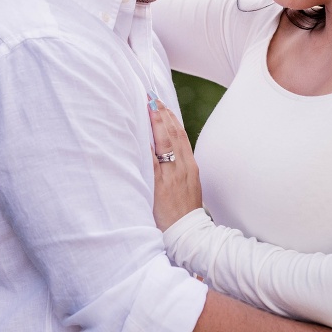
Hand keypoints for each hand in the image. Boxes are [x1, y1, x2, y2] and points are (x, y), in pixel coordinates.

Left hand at [148, 97, 202, 230]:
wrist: (188, 233)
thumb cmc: (185, 212)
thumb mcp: (189, 187)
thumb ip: (180, 170)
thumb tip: (169, 155)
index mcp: (190, 167)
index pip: (181, 136)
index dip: (172, 119)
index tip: (163, 105)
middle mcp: (183, 167)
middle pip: (173, 134)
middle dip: (163, 114)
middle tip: (152, 98)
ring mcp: (171, 175)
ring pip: (165, 142)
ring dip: (156, 123)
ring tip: (148, 107)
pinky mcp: (160, 185)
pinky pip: (153, 161)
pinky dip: (148, 145)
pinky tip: (140, 133)